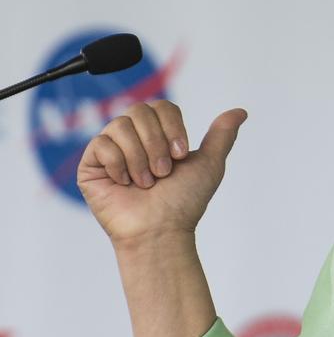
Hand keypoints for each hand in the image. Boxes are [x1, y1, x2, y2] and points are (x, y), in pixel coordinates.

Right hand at [77, 101, 246, 250]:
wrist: (161, 229)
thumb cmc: (184, 201)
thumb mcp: (210, 164)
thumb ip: (222, 135)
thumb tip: (240, 111)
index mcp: (158, 134)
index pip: (161, 106)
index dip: (172, 127)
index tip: (180, 155)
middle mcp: (132, 138)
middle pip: (139, 110)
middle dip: (156, 143)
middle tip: (164, 172)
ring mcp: (110, 150)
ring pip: (120, 126)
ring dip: (140, 157)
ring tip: (147, 182)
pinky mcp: (91, 165)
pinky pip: (101, 144)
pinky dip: (119, 164)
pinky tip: (126, 183)